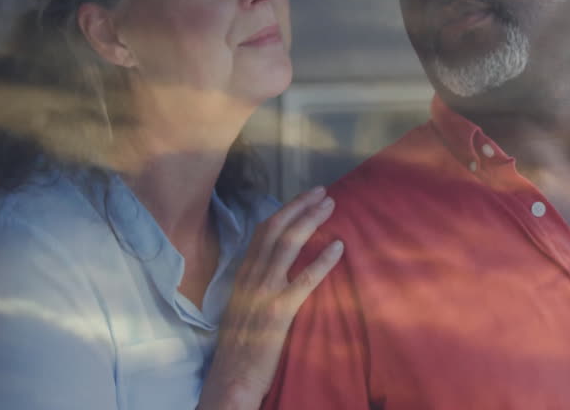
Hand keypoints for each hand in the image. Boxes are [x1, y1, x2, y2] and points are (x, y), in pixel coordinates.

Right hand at [198, 187, 343, 409]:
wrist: (230, 377)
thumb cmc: (240, 345)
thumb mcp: (242, 306)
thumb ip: (257, 284)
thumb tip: (277, 265)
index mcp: (243, 275)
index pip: (263, 232)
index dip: (285, 210)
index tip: (304, 197)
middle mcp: (251, 277)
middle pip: (276, 229)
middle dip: (300, 206)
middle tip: (323, 192)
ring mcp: (264, 292)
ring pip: (288, 245)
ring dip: (311, 221)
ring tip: (331, 206)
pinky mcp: (279, 311)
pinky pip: (304, 280)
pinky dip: (323, 260)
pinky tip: (339, 247)